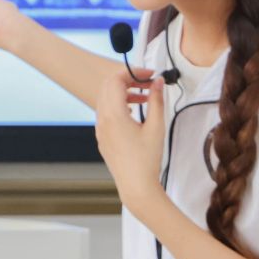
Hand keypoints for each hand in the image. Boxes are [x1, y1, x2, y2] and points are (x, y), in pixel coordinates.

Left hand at [94, 69, 166, 217]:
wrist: (135, 186)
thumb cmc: (146, 160)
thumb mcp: (156, 127)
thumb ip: (156, 100)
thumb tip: (158, 82)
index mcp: (113, 115)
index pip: (116, 80)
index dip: (133, 72)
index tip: (150, 75)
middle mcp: (102, 120)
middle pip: (108, 86)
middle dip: (128, 80)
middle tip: (147, 82)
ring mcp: (100, 129)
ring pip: (106, 99)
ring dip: (123, 92)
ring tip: (145, 98)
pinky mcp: (102, 138)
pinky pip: (105, 113)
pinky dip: (118, 105)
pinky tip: (134, 112)